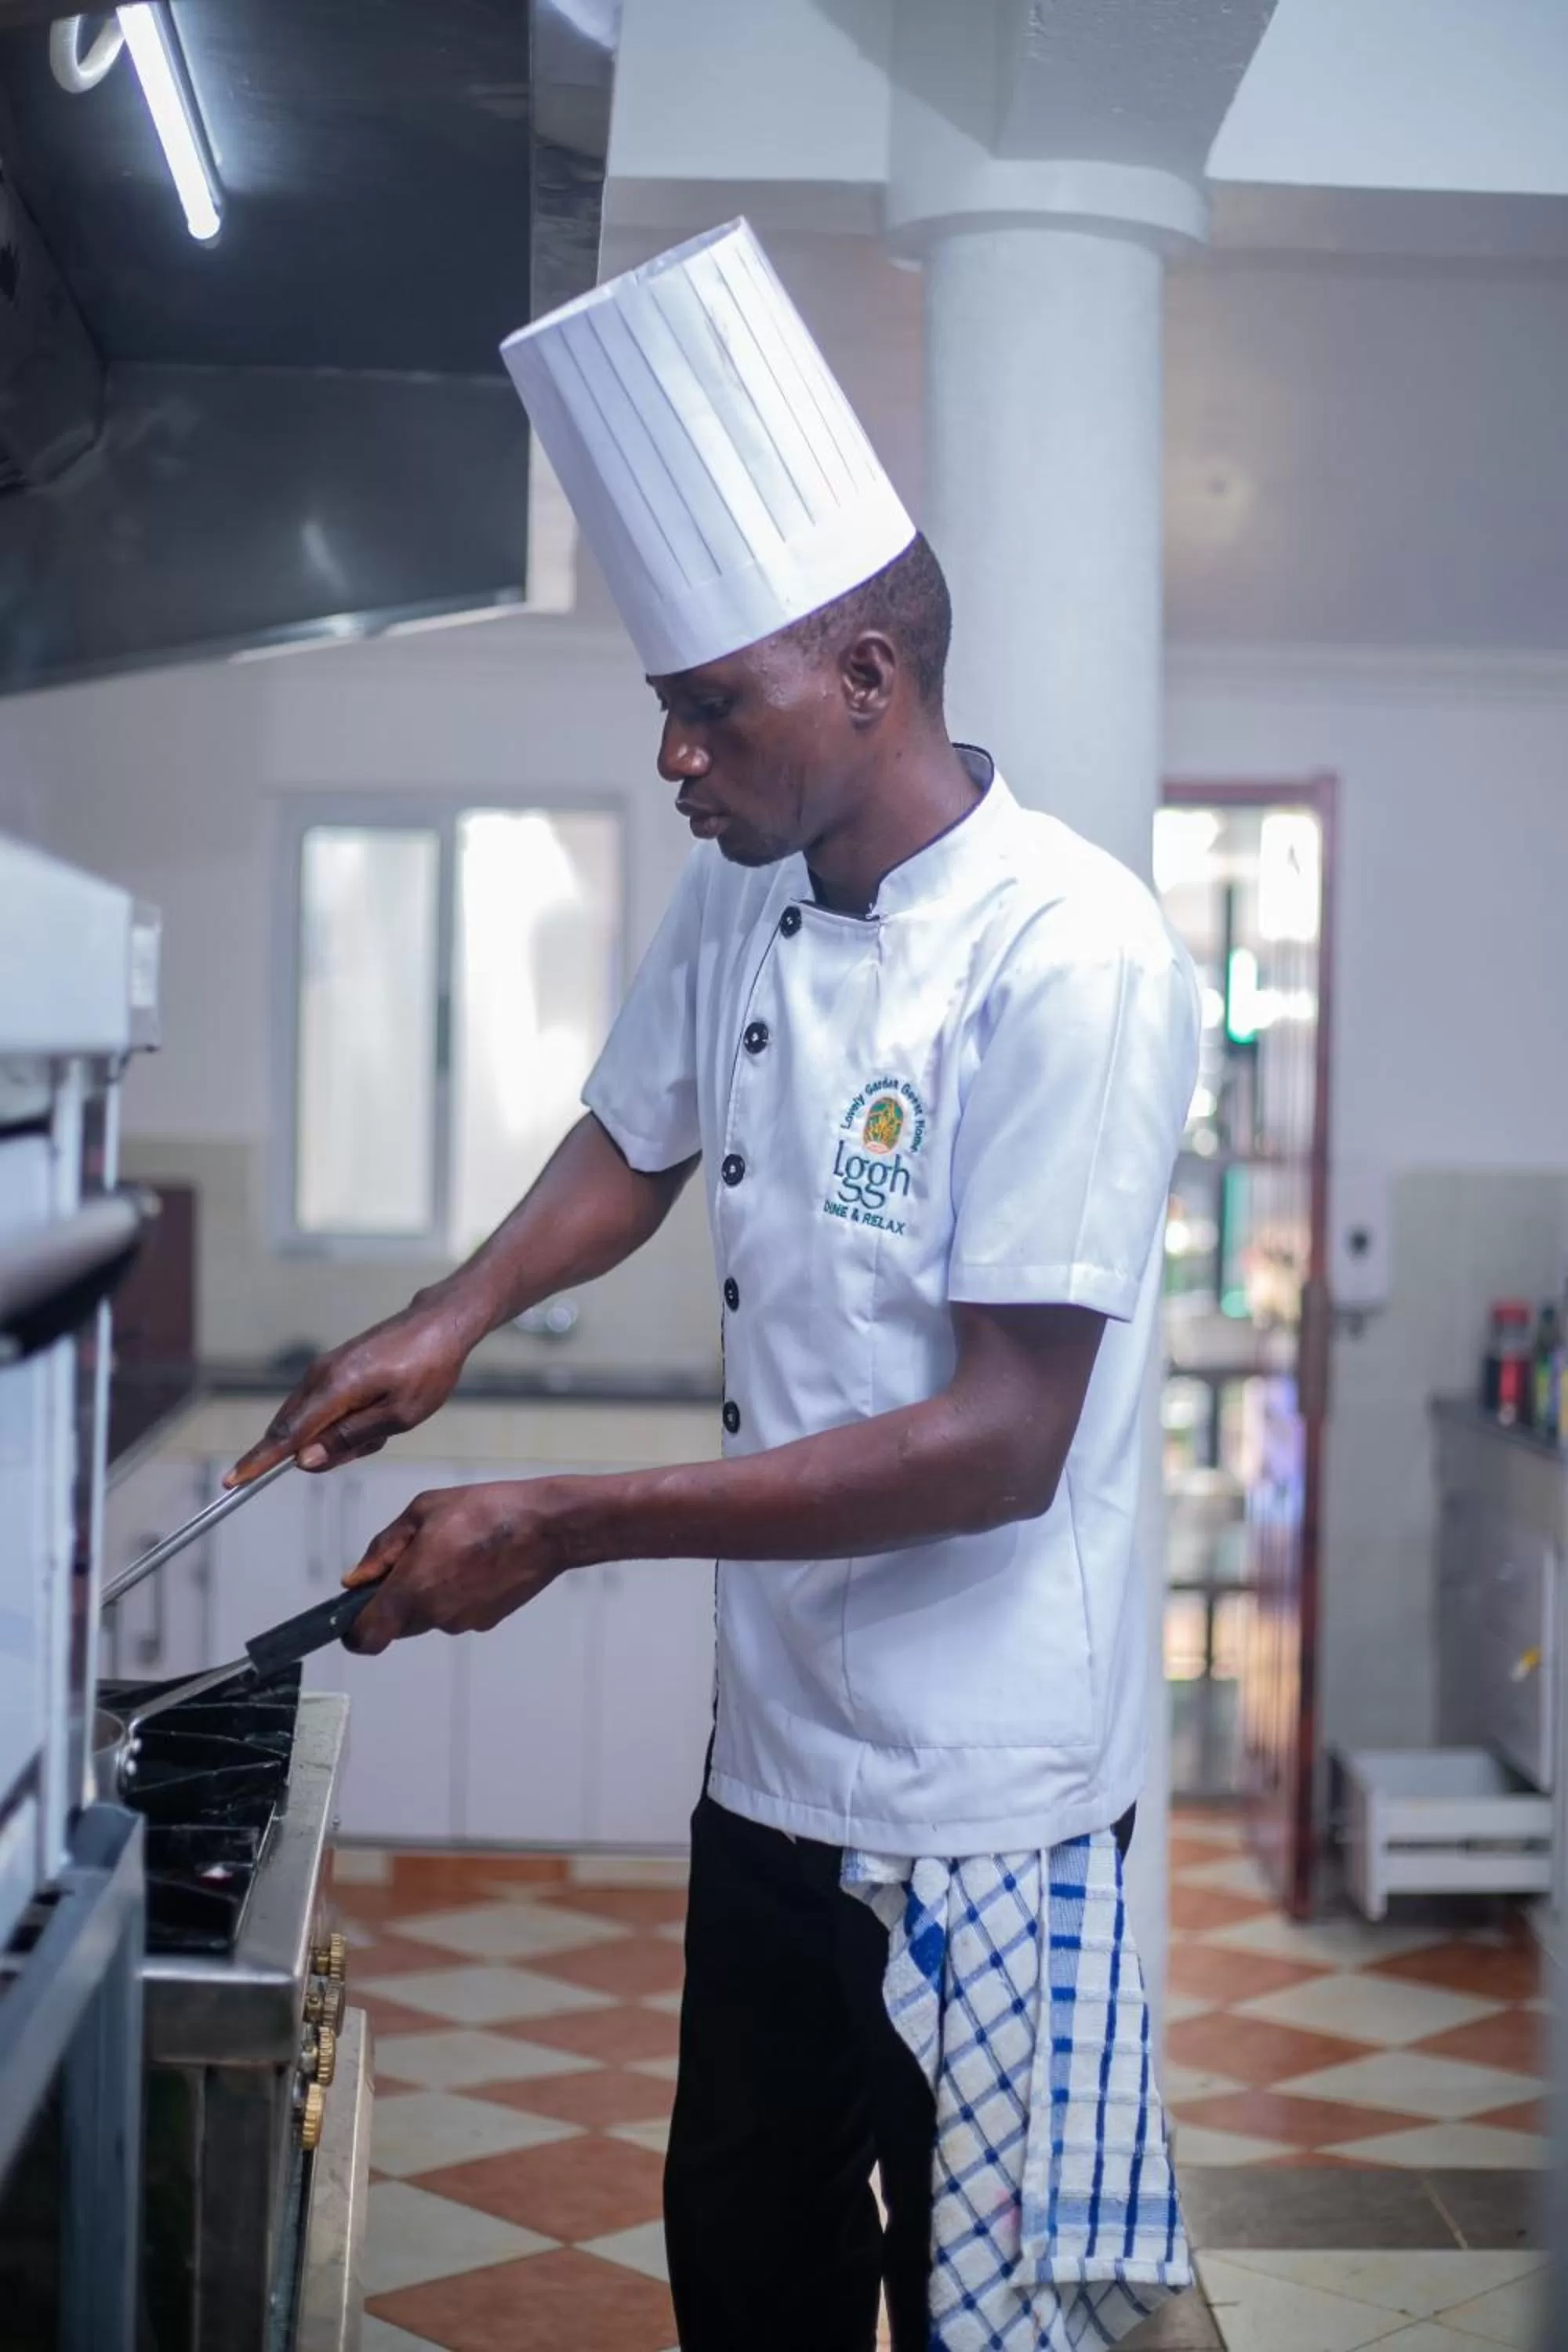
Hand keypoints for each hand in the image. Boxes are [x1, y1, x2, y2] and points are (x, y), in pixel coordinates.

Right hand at [225, 1298, 470, 1485]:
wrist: (439, 1324)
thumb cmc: (427, 1371)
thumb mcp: (398, 1416)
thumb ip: (348, 1438)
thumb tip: (302, 1459)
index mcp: (335, 1388)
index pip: (287, 1435)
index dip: (259, 1462)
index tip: (233, 1482)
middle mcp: (320, 1376)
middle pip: (294, 1430)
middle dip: (321, 1451)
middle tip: (372, 1441)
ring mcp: (324, 1368)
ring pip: (311, 1421)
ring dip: (339, 1436)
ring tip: (385, 1423)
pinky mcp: (333, 1367)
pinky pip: (323, 1407)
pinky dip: (344, 1421)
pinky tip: (378, 1413)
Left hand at [340, 1479, 576, 1653]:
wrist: (546, 1526)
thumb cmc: (483, 1510)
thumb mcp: (422, 1511)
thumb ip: (383, 1549)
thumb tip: (356, 1578)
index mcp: (411, 1590)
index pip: (366, 1637)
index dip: (353, 1632)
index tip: (352, 1615)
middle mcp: (434, 1616)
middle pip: (396, 1625)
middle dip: (394, 1600)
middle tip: (413, 1560)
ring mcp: (462, 1623)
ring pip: (427, 1617)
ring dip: (427, 1594)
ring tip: (453, 1553)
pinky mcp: (486, 1622)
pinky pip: (455, 1613)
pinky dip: (455, 1594)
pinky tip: (475, 1563)